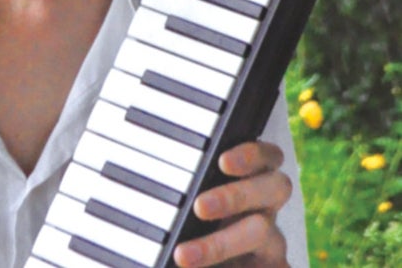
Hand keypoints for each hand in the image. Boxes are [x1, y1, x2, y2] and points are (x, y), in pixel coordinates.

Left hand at [172, 141, 292, 266]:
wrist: (188, 261)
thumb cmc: (184, 219)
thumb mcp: (182, 197)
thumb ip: (177, 181)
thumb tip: (137, 161)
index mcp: (248, 179)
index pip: (266, 156)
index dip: (250, 154)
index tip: (222, 161)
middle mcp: (264, 207)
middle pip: (275, 189)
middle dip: (236, 196)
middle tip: (199, 206)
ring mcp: (271, 243)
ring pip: (262, 234)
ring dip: (220, 244)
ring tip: (182, 256)